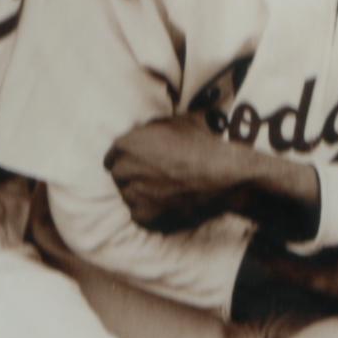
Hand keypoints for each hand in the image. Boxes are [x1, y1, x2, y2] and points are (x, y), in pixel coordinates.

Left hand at [104, 112, 292, 234]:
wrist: (225, 172)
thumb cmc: (204, 142)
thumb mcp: (177, 122)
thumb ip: (155, 128)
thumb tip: (152, 128)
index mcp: (128, 144)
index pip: (113, 154)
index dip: (126, 157)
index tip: (137, 160)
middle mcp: (125, 169)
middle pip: (119, 175)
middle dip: (132, 174)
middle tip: (153, 175)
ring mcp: (134, 194)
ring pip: (128, 195)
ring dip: (140, 193)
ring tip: (162, 191)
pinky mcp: (146, 215)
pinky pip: (138, 214)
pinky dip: (149, 210)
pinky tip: (165, 204)